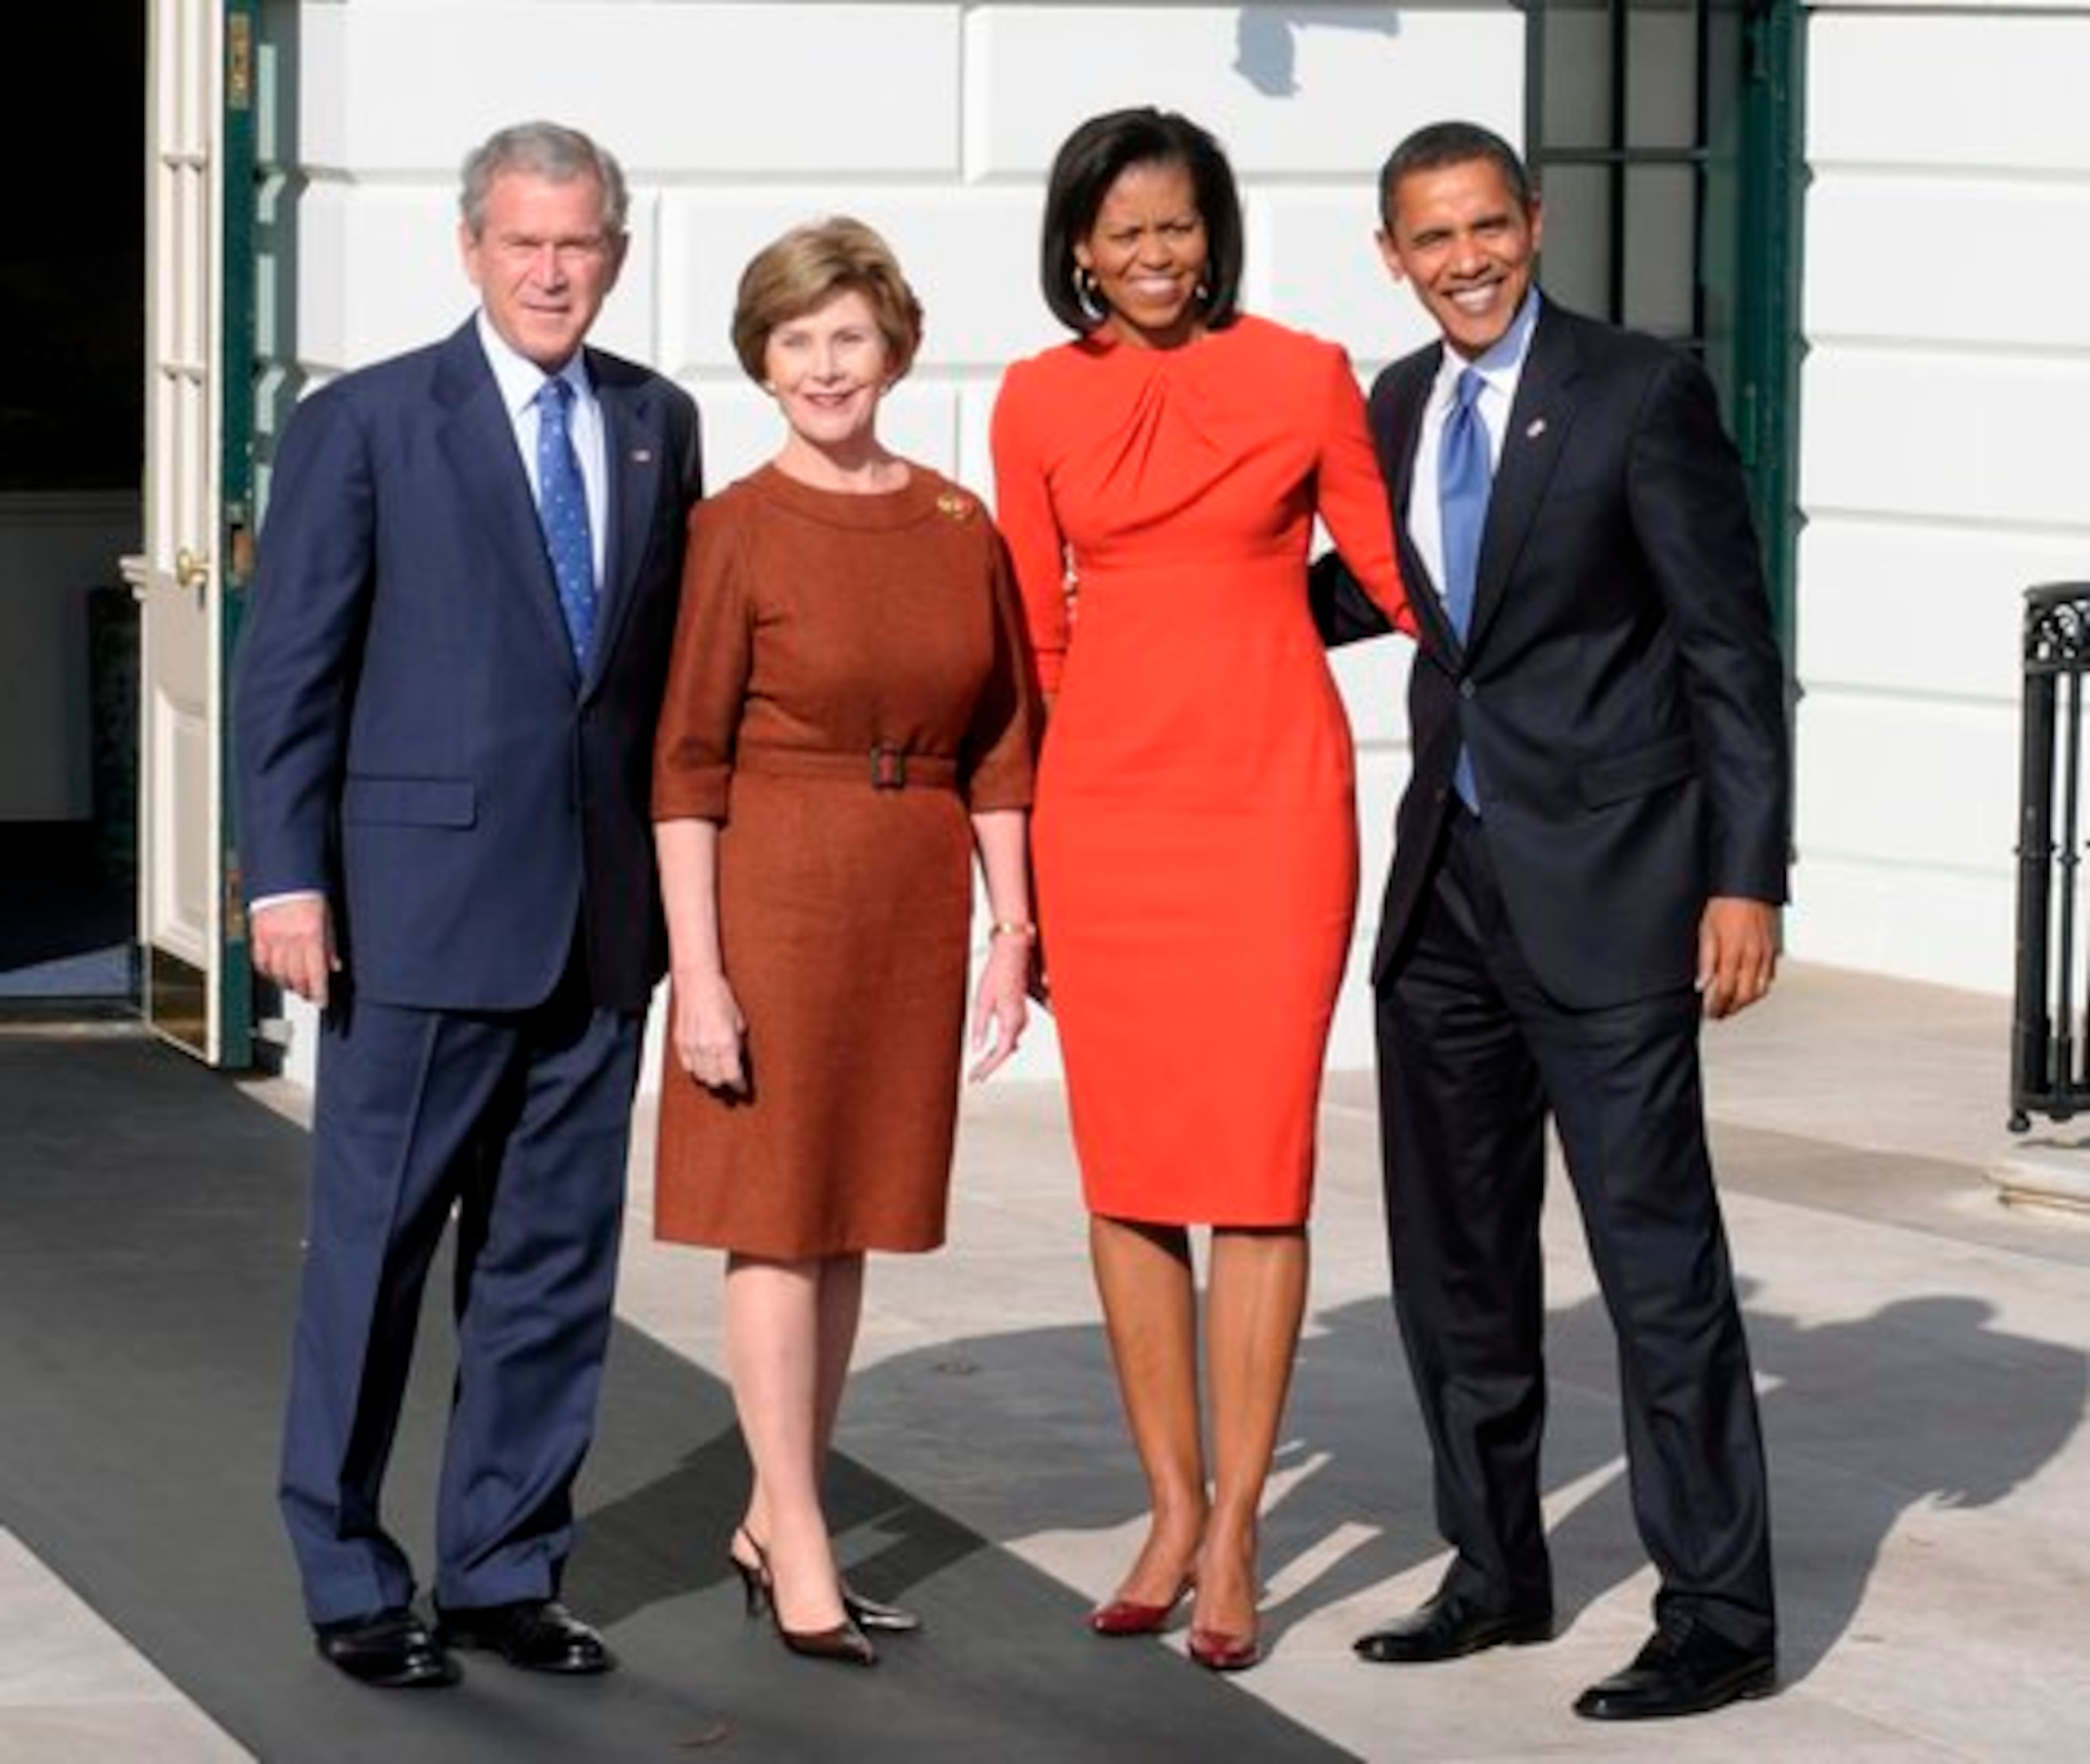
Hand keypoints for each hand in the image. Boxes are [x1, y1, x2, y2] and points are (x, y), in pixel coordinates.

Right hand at [250, 896, 339, 1007]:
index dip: (318, 992)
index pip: (315, 974)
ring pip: (277, 973)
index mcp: (311, 935)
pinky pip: (260, 961)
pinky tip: (274, 974)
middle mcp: (290, 940)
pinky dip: (267, 971)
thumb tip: (334, 965)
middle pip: (296, 977)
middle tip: (309, 994)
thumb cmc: (309, 893)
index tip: (321, 1002)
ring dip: (287, 983)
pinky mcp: (258, 934)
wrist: (284, 875)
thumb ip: (330, 944)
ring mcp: (272, 938)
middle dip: (304, 990)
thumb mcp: (328, 917)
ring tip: (294, 986)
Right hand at [672, 971, 748, 1093]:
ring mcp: (691, 1046)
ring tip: (718, 1075)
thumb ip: (738, 1043)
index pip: (732, 1076)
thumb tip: (738, 1058)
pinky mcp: (680, 1042)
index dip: (739, 1086)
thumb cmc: (720, 996)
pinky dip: (696, 1069)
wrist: (697, 983)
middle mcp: (707, 1048)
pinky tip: (703, 1065)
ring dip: (710, 1078)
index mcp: (725, 1043)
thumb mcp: (739, 1021)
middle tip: (732, 1082)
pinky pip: (688, 1066)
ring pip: (700, 1076)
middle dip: (726, 1083)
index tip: (743, 1089)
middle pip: (716, 1080)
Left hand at [967, 937, 1031, 1082]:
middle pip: (1005, 1052)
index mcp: (1011, 1021)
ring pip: (1008, 1045)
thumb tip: (976, 1048)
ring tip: (979, 1069)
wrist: (1011, 954)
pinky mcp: (1019, 1014)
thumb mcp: (982, 1001)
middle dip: (989, 1066)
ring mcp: (1022, 1018)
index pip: (1000, 1054)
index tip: (975, 1078)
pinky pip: (1011, 1037)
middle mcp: (1020, 1022)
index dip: (987, 1068)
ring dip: (995, 1057)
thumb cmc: (997, 974)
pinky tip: (992, 1052)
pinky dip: (1001, 1047)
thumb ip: (980, 1026)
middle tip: (973, 1077)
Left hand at [1696, 897, 1778, 1019]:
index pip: (1726, 991)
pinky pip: (1769, 978)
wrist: (1747, 888)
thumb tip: (1702, 984)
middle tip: (1719, 1013)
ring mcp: (1765, 955)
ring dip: (1745, 1002)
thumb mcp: (1706, 931)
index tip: (1710, 1012)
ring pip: (1759, 990)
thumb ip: (1705, 960)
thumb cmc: (1724, 906)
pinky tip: (1747, 989)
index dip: (1717, 1006)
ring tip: (1731, 1004)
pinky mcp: (1772, 951)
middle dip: (1731, 1008)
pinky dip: (1758, 989)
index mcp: (1733, 953)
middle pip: (1744, 996)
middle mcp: (1752, 957)